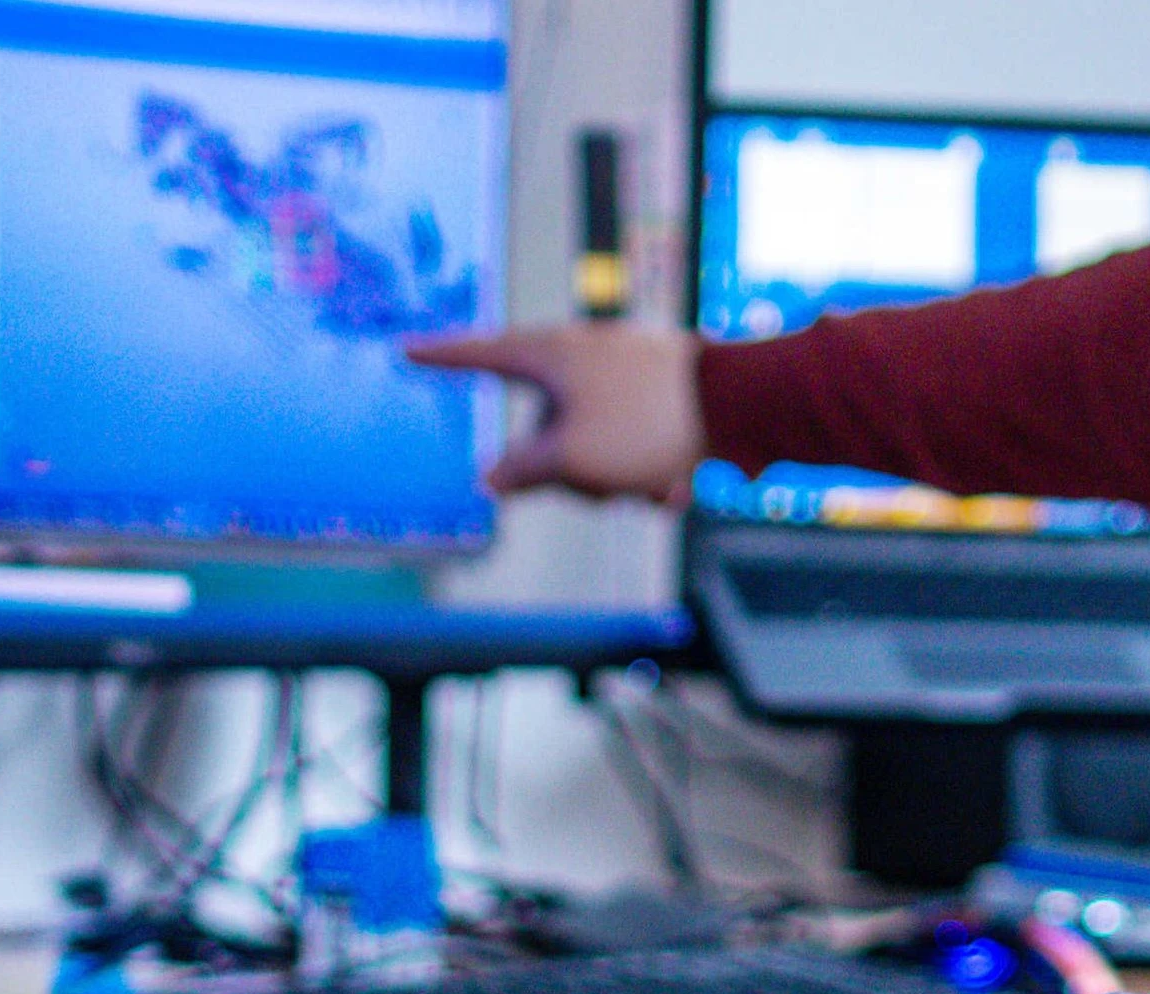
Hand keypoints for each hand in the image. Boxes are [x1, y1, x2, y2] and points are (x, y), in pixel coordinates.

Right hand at [406, 322, 704, 497]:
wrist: (742, 406)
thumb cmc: (649, 425)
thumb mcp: (573, 460)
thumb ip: (523, 472)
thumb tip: (491, 481)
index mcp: (550, 354)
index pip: (479, 355)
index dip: (441, 358)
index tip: (408, 349)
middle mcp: (584, 354)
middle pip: (544, 426)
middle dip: (573, 472)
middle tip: (608, 489)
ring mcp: (624, 371)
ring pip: (594, 443)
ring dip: (618, 479)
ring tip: (656, 486)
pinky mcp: (661, 390)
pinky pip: (633, 441)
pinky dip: (647, 468)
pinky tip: (675, 484)